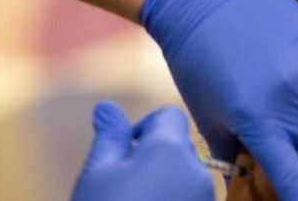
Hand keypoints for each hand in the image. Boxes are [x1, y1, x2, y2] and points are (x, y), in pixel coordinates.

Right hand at [71, 100, 213, 200]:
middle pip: (181, 147)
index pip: (169, 116)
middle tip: (125, 183)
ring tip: (135, 199)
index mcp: (172, 150)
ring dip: (166, 182)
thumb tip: (106, 106)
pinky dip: (175, 199)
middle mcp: (199, 174)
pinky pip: (192, 198)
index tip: (122, 153)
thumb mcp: (98, 173)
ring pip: (188, 178)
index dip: (143, 127)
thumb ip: (110, 135)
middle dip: (155, 157)